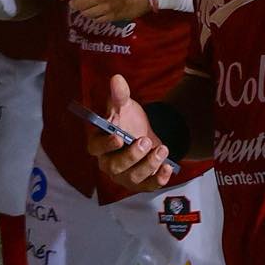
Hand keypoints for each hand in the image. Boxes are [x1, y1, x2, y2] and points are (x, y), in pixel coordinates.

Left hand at [56, 0, 148, 22]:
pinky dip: (93, 17)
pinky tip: (94, 13)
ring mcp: (107, 8)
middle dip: (73, 3)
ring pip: (87, 13)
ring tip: (83, 6)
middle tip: (73, 0)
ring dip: (82, 10)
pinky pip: (98, 20)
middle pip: (79, 4)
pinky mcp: (114, 17)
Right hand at [89, 74, 174, 192]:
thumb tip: (116, 78)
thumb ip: (120, 95)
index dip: (105, 145)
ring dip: (149, 165)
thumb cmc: (128, 122)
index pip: (95, 148)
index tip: (118, 137)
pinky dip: (159, 178)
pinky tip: (168, 167)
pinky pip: (149, 185)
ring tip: (162, 149)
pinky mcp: (141, 184)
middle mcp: (108, 164)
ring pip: (133, 177)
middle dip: (131, 156)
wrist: (145, 134)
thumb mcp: (124, 106)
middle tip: (145, 141)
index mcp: (99, 144)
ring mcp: (124, 176)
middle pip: (115, 166)